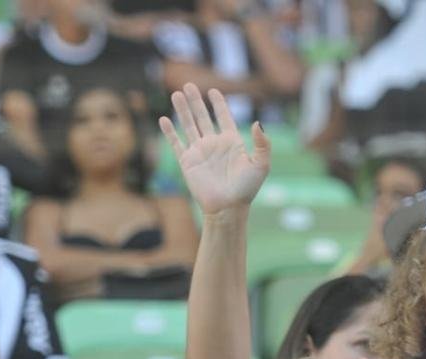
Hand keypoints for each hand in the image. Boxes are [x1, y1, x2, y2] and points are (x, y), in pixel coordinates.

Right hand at [158, 84, 269, 215]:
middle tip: (188, 83)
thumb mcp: (260, 165)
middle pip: (203, 117)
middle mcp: (214, 144)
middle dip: (196, 101)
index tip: (213, 91)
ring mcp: (200, 152)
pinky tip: (163, 119)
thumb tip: (258, 122)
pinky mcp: (187, 162)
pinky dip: (170, 132)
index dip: (218, 104)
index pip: (224, 117)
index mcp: (232, 142)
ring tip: (176, 94)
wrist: (228, 208)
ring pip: (188, 125)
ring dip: (182, 110)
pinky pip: (176, 143)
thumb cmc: (246, 189)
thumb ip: (262, 143)